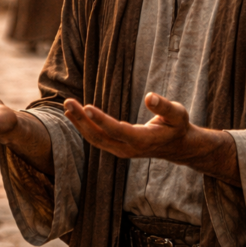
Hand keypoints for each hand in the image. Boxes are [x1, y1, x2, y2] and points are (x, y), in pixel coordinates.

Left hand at [64, 92, 240, 184]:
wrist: (177, 146)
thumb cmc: (178, 126)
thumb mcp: (178, 114)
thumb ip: (164, 106)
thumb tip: (149, 96)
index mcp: (143, 140)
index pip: (118, 131)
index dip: (102, 120)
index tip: (86, 107)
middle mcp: (129, 149)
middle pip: (100, 137)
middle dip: (82, 120)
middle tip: (68, 102)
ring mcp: (121, 151)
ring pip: (95, 139)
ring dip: (79, 123)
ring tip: (67, 105)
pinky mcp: (117, 148)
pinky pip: (97, 139)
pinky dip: (84, 127)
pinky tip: (74, 115)